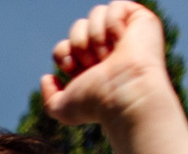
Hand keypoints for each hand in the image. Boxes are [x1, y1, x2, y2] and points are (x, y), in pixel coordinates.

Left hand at [40, 2, 173, 129]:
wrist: (125, 94)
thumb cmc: (98, 103)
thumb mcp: (64, 109)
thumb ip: (49, 98)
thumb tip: (47, 77)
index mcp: (90, 65)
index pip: (64, 46)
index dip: (63, 52)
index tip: (73, 68)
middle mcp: (106, 48)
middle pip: (78, 26)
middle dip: (80, 44)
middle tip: (94, 63)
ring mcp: (124, 34)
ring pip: (96, 13)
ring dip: (96, 36)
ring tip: (109, 55)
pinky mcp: (140, 21)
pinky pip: (116, 6)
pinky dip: (113, 24)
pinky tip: (121, 42)